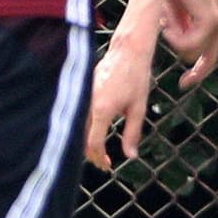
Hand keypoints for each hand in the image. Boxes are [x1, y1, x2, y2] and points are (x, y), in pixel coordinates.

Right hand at [85, 37, 155, 170]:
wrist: (127, 51)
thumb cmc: (136, 78)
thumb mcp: (138, 108)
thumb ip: (133, 133)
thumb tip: (131, 156)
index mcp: (102, 110)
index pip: (93, 143)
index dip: (99, 158)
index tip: (108, 166)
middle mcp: (88, 104)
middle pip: (82, 138)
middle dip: (92, 154)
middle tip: (105, 163)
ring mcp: (83, 95)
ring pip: (78, 127)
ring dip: (87, 142)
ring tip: (101, 152)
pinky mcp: (82, 90)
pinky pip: (79, 114)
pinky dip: (84, 128)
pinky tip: (95, 133)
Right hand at [158, 0, 217, 91]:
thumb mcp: (177, 11)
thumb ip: (181, 28)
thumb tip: (178, 44)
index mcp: (212, 24)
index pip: (209, 57)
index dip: (198, 72)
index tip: (184, 83)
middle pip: (199, 57)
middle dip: (185, 56)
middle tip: (175, 54)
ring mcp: (216, 24)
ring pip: (189, 51)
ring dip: (173, 37)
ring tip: (169, 14)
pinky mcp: (209, 21)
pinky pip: (187, 42)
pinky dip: (173, 35)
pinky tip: (167, 19)